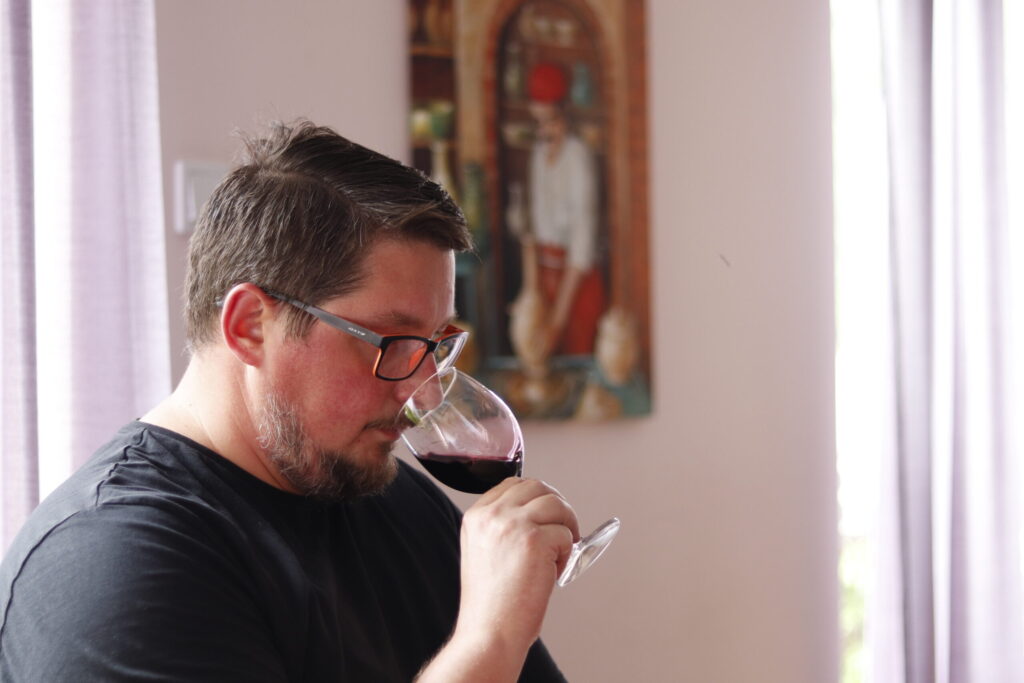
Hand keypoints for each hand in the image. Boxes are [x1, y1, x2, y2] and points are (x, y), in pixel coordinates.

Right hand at [456, 478, 578, 660]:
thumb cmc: (491, 603)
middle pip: (538, 486)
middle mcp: (492, 515)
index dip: (536, 498)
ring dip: (566, 527)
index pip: (513, 484)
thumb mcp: (483, 551)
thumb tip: (541, 515)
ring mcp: (513, 524)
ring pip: (556, 504)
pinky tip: (552, 574)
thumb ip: (502, 527)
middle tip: (564, 530)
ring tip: (559, 555)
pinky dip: (567, 554)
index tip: (547, 516)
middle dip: (557, 506)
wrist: (489, 633)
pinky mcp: (534, 539)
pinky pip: (566, 534)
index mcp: (476, 516)